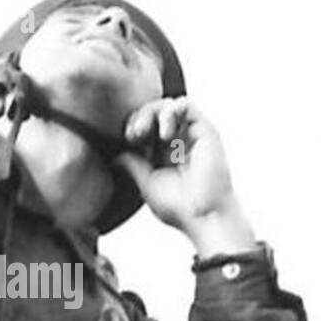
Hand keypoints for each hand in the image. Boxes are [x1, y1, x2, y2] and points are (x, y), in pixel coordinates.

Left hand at [117, 98, 256, 253]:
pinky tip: (164, 134)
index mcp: (163, 153)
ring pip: (167, 104)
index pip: (144, 126)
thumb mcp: (147, 184)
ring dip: (151, 112)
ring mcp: (191, 134)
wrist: (204, 216)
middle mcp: (178, 141)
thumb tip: (115, 155)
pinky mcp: (204, 130)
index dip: (132, 126)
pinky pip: (185, 105)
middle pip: (153, 111)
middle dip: (139, 117)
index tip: (127, 140)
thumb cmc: (179, 207)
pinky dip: (170, 112)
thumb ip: (132, 166)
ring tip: (144, 132)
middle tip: (133, 134)